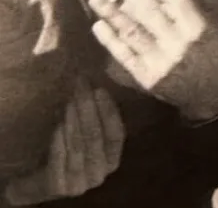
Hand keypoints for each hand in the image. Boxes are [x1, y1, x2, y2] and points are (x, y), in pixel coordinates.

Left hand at [3, 77, 123, 205]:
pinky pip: (60, 158)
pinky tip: (59, 125)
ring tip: (70, 101)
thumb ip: (98, 122)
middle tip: (81, 88)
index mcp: (113, 160)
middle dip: (88, 109)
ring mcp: (80, 182)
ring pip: (78, 147)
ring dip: (74, 121)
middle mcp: (100, 174)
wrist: (45, 183)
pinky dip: (60, 141)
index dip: (109, 111)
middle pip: (95, 137)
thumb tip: (96, 86)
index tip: (100, 89)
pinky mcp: (59, 186)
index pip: (116, 135)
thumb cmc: (72, 155)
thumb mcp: (90, 142)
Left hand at [88, 0, 217, 122]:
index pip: (180, 0)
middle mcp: (179, 45)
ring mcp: (161, 62)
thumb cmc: (217, 48)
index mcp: (200, 28)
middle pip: (151, 12)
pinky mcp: (147, 78)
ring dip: (112, 13)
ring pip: (133, 32)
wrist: (214, 93)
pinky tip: (99, 25)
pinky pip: (125, 56)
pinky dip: (110, 40)